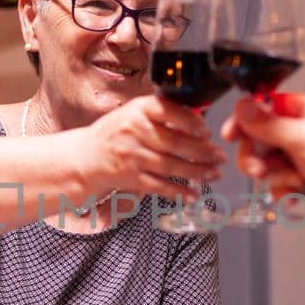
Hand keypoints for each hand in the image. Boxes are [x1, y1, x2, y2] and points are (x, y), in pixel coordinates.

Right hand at [72, 95, 224, 201]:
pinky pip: (158, 185)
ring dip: (196, 172)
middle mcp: (133, 130)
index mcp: (138, 109)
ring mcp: (131, 155)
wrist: (85, 157)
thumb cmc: (116, 134)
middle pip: (175, 142)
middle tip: (220, 156)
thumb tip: (200, 121)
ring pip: (170, 165)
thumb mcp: (135, 114)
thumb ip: (163, 114)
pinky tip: (193, 195)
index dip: (191, 122)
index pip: (169, 111)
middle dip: (202, 152)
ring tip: (214, 174)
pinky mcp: (129, 176)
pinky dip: (178, 192)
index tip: (207, 132)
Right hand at [221, 93, 304, 225]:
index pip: (262, 108)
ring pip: (266, 164)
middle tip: (258, 169)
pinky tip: (297, 193)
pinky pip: (278, 184)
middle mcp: (301, 132)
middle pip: (258, 139)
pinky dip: (284, 191)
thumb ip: (267, 123)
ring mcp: (302, 157)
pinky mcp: (304, 180)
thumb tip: (243, 107)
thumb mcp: (302, 138)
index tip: (231, 135)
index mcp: (304, 111)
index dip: (244, 121)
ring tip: (290, 182)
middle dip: (256, 157)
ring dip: (274, 176)